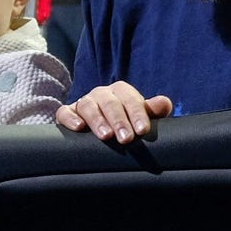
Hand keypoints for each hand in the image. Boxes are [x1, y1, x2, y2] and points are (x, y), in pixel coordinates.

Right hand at [55, 81, 173, 142]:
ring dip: (97, 120)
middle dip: (119, 120)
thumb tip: (165, 104)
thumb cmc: (126, 121)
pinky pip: (65, 112)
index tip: (142, 130)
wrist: (101, 127)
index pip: (130, 98)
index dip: (137, 113)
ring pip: (88, 106)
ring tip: (106, 136)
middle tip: (126, 138)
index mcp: (121, 92)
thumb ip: (153, 111)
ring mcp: (84, 102)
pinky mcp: (68, 113)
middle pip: (110, 102)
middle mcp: (102, 94)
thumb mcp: (140, 116)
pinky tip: (78, 127)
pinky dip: (70, 118)